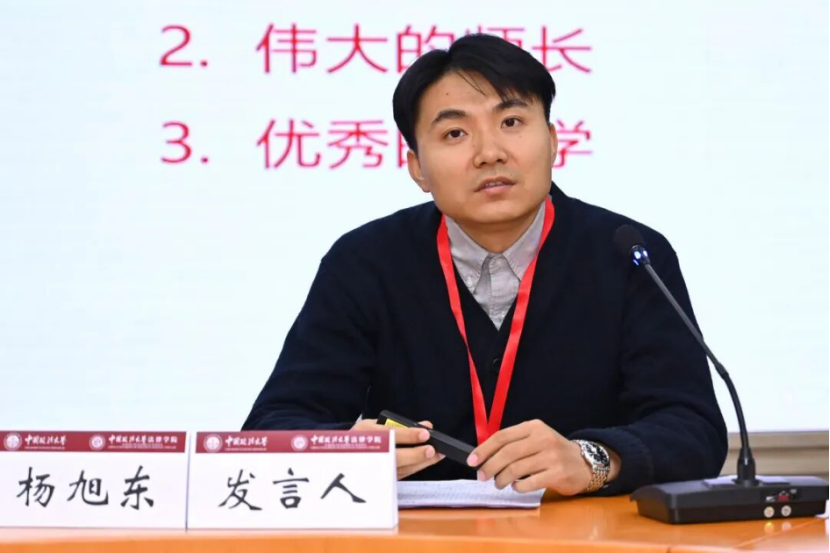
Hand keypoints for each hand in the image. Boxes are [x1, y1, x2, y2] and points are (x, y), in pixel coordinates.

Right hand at [352, 419, 444, 479]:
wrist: (343, 454)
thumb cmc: (363, 436)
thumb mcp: (375, 424)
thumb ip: (400, 424)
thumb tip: (426, 425)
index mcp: (365, 432)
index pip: (390, 434)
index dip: (408, 435)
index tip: (425, 433)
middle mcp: (369, 451)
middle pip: (394, 456)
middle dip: (415, 454)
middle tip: (431, 450)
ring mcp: (375, 467)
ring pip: (400, 468)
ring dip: (421, 462)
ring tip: (437, 455)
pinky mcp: (381, 477)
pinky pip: (401, 473)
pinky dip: (416, 467)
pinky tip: (428, 461)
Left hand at [466, 419, 593, 494]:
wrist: (584, 463)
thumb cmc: (553, 452)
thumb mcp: (536, 438)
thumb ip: (514, 443)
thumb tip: (484, 455)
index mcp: (533, 427)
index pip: (502, 436)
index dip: (484, 449)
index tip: (472, 461)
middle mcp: (543, 439)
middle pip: (507, 453)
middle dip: (489, 466)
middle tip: (482, 476)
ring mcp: (551, 456)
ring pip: (516, 469)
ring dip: (501, 479)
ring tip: (498, 483)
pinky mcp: (558, 473)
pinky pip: (529, 483)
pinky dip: (518, 487)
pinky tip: (516, 487)